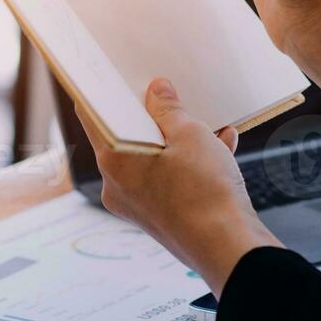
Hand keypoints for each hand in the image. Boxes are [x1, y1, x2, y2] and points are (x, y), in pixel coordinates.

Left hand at [79, 79, 282, 296]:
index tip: (110, 74)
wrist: (228, 247)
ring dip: (179, 139)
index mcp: (113, 161)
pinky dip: (190, 163)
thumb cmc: (204, 191)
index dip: (101, 91)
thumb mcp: (190, 135)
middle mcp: (117, 186)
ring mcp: (138, 205)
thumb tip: (156, 91)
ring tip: (210, 125)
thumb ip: (168, 109)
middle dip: (153, 116)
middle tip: (170, 95)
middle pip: (126, 138)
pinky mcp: (161, 217)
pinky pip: (170, 180)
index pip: (93, 116)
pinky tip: (221, 146)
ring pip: (153, 160)